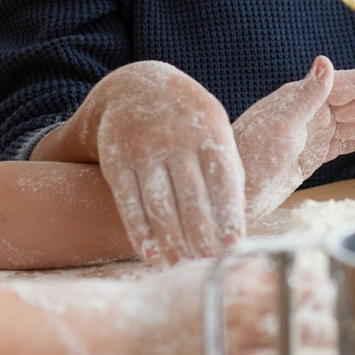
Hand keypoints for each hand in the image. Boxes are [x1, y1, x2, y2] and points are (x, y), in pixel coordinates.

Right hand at [82, 61, 244, 264]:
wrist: (135, 87)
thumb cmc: (187, 120)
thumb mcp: (214, 128)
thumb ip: (228, 168)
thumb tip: (239, 219)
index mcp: (209, 131)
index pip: (223, 181)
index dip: (228, 217)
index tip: (234, 248)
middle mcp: (176, 139)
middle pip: (191, 198)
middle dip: (202, 236)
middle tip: (208, 266)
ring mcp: (144, 148)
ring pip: (159, 204)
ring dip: (172, 240)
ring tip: (182, 265)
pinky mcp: (116, 159)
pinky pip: (128, 201)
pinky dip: (139, 230)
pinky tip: (149, 253)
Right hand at [110, 258, 338, 354]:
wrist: (121, 332)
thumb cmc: (158, 302)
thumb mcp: (199, 271)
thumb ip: (235, 267)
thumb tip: (267, 261)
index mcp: (238, 272)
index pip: (294, 269)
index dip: (324, 277)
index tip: (344, 282)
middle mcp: (245, 299)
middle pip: (306, 300)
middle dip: (337, 307)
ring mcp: (240, 333)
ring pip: (300, 334)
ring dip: (333, 338)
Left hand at [233, 57, 354, 220]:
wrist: (229, 193)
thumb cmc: (245, 158)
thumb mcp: (277, 126)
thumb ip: (305, 96)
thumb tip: (326, 62)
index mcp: (302, 98)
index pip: (350, 84)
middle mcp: (310, 112)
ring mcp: (312, 133)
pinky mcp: (311, 155)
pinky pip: (346, 141)